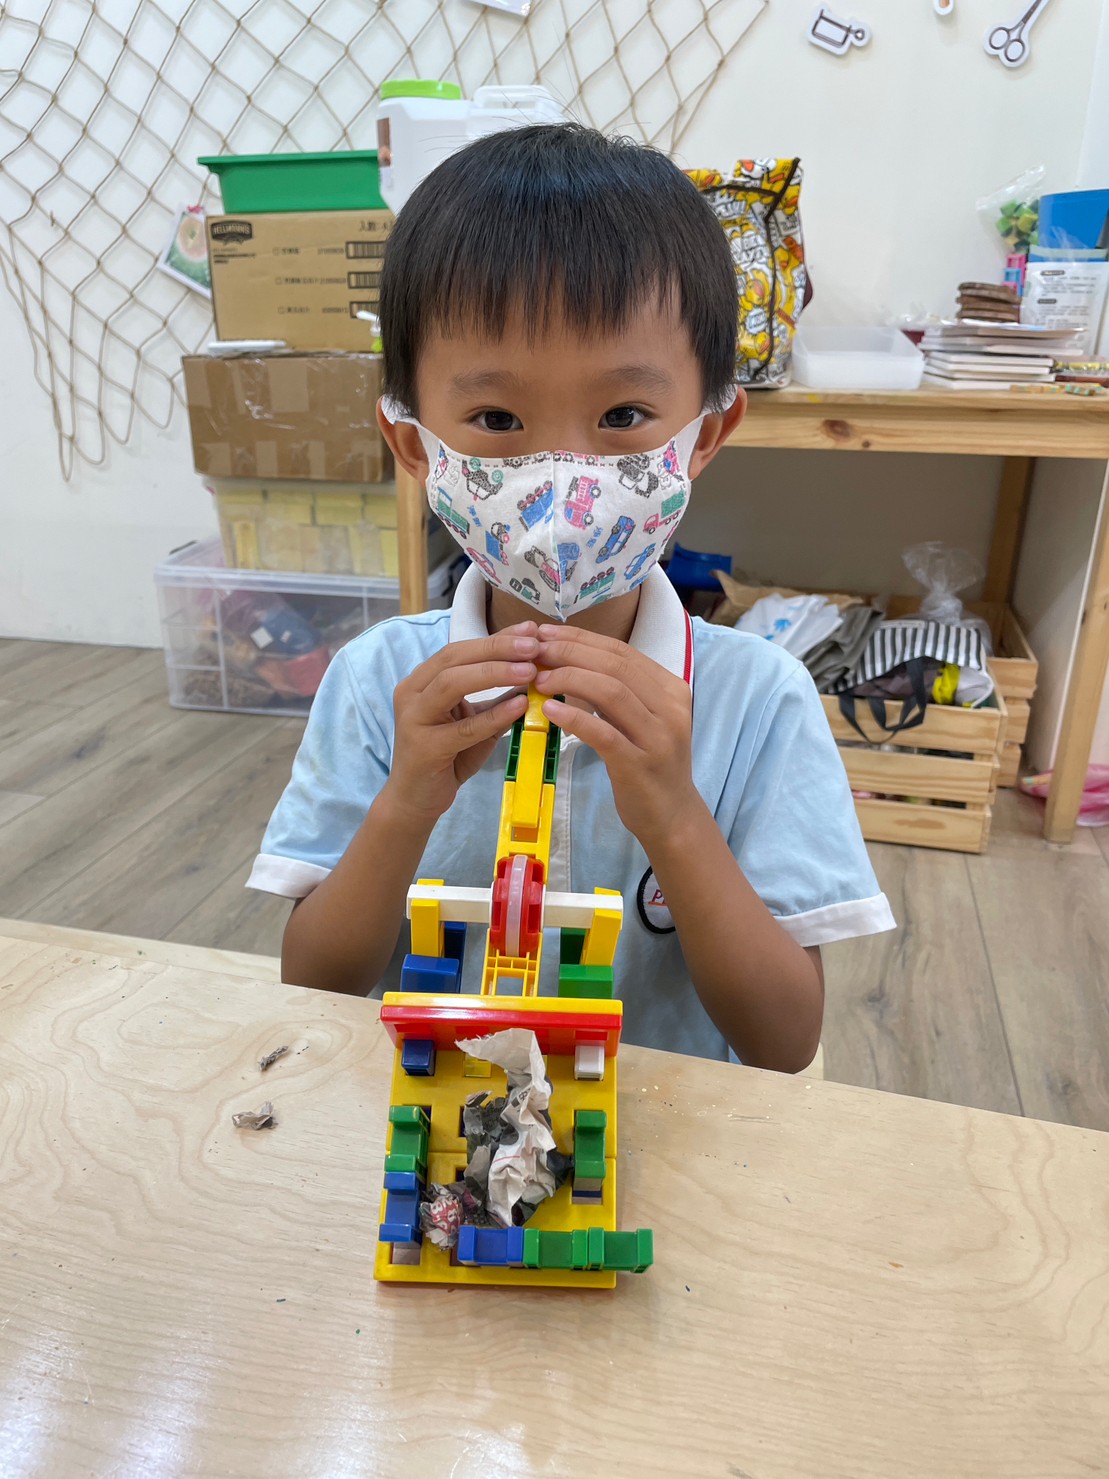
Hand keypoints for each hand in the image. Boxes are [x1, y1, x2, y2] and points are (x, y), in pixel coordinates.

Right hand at [384, 623, 538, 824]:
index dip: (496, 638)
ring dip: (494, 673)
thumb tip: (533, 672)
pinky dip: (494, 715)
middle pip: (454, 658)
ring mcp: (414, 719)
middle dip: (497, 648)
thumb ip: (495, 698)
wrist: (416, 799)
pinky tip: (519, 705)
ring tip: (531, 670)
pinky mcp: (424, 747)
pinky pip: (463, 728)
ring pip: (452, 683)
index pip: (460, 649)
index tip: (530, 631)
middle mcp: (412, 692)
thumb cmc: (448, 757)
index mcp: (422, 680)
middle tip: (534, 645)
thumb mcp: (474, 721)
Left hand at [533, 624, 699, 847]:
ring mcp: (658, 736)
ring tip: (537, 679)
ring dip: (569, 679)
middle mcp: (671, 707)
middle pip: (615, 665)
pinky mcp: (640, 764)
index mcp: (671, 689)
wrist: (672, 815)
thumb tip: (567, 660)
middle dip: (570, 652)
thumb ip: (617, 692)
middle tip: (535, 651)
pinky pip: (604, 733)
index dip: (580, 639)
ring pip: (611, 692)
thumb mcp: (642, 719)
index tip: (545, 634)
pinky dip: (574, 717)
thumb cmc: (648, 764)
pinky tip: (549, 711)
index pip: (621, 652)